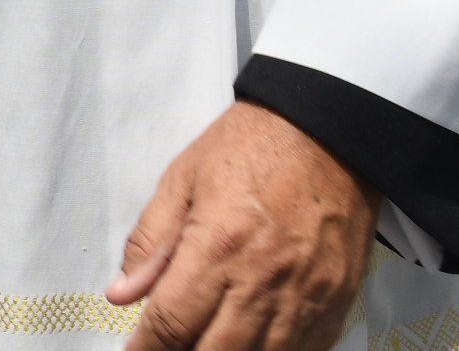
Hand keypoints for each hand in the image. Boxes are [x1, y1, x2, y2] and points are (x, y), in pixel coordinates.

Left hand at [109, 101, 375, 350]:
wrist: (327, 128)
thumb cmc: (252, 146)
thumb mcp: (183, 179)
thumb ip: (151, 241)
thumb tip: (122, 293)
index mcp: (218, 246)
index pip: (171, 322)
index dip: (145, 349)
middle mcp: (263, 280)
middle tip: (164, 350)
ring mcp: (305, 296)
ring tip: (203, 345)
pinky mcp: (337, 301)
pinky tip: (251, 344)